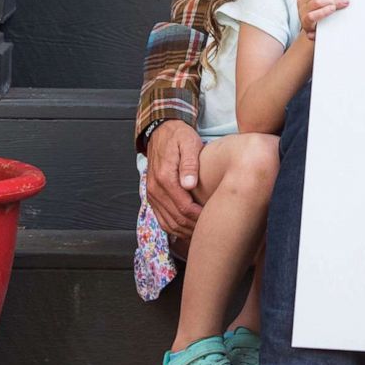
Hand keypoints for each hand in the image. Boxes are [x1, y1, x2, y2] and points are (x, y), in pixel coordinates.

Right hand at [145, 120, 204, 237]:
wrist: (161, 131)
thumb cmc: (179, 136)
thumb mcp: (189, 143)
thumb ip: (190, 163)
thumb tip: (189, 184)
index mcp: (165, 177)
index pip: (183, 207)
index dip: (199, 217)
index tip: (213, 219)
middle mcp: (155, 188)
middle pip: (175, 218)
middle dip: (193, 227)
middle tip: (210, 229)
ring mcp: (152, 194)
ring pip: (167, 222)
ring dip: (184, 231)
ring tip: (201, 232)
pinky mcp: (152, 196)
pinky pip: (161, 218)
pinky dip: (174, 227)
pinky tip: (188, 229)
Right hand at [297, 0, 349, 39]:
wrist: (318, 32)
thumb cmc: (322, 13)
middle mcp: (301, 0)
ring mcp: (302, 11)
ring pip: (316, 2)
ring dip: (333, 1)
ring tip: (344, 2)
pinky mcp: (305, 23)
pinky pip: (312, 16)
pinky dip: (324, 11)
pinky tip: (333, 9)